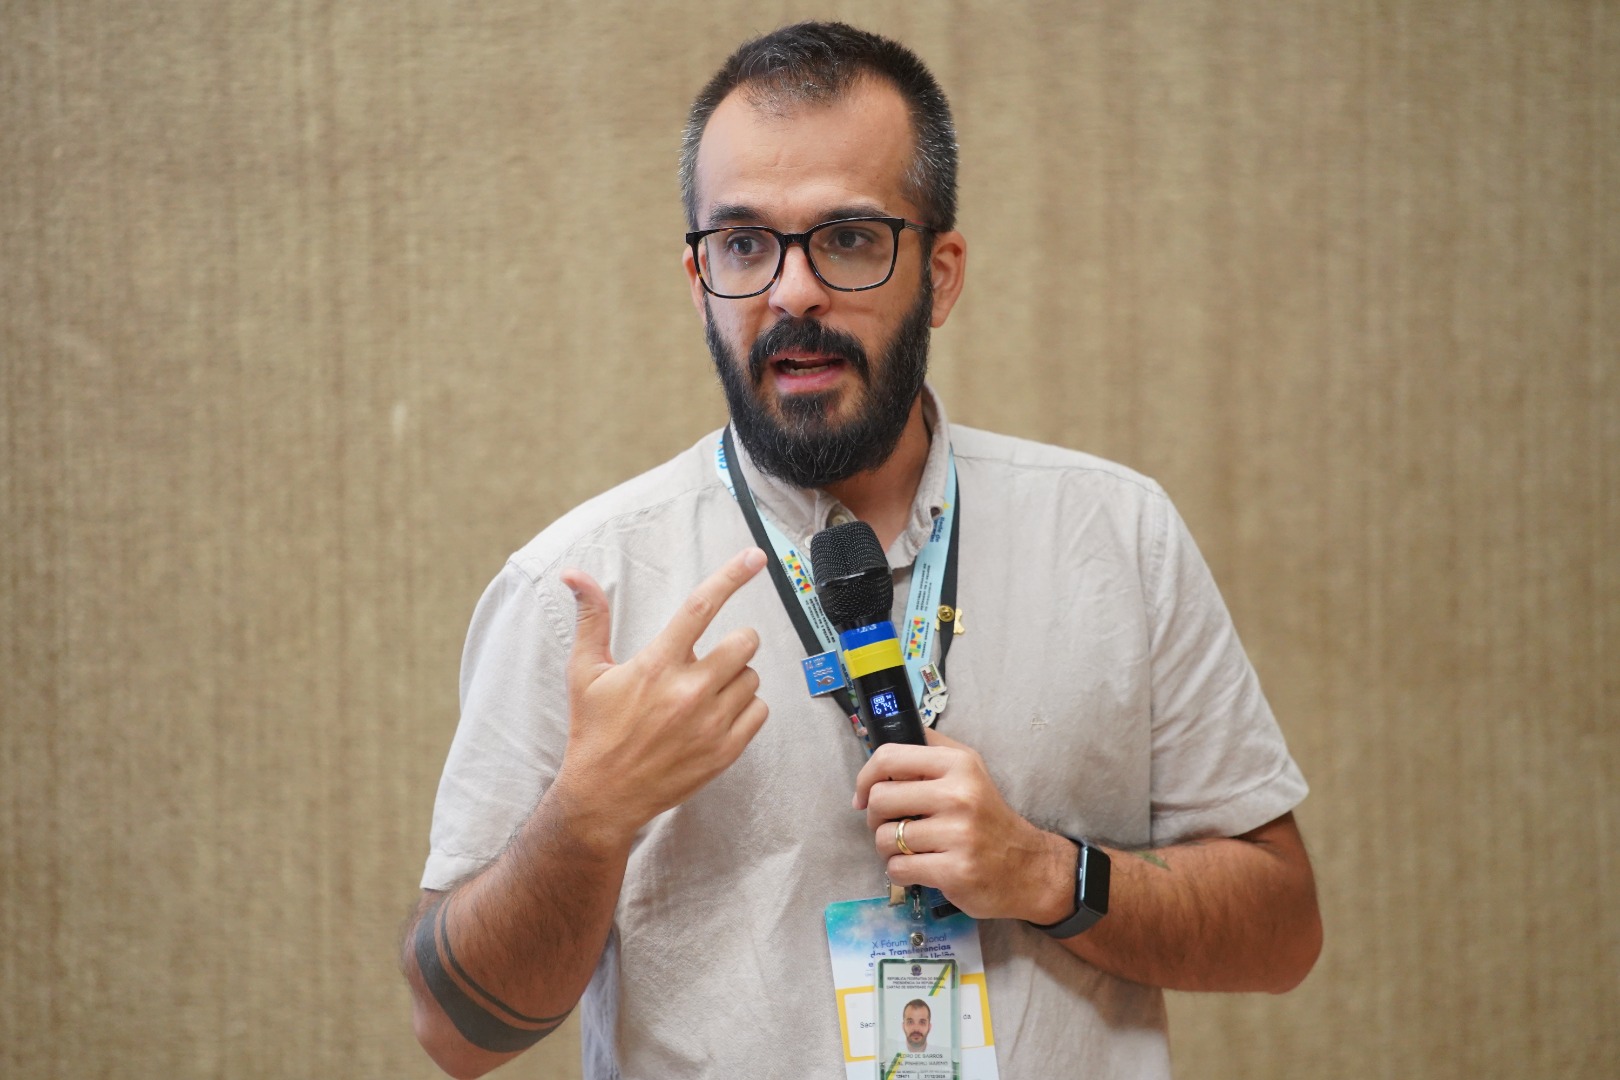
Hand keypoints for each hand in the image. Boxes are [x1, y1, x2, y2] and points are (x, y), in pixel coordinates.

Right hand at [556, 548, 769, 839]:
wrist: (604, 797)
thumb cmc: (594, 730)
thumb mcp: (585, 672)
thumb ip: (591, 619)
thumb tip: (573, 574)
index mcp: (656, 665)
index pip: (701, 607)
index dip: (731, 576)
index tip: (755, 556)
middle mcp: (688, 691)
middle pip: (744, 641)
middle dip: (734, 642)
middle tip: (710, 658)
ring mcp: (710, 723)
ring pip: (752, 676)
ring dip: (736, 677)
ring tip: (706, 693)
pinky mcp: (725, 751)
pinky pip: (760, 711)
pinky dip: (746, 708)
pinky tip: (717, 715)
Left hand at [853, 729, 1074, 922]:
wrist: (1029, 868)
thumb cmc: (988, 819)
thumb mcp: (969, 772)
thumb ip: (929, 752)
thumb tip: (880, 749)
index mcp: (958, 763)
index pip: (889, 757)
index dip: (865, 777)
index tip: (862, 795)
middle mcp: (959, 794)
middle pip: (880, 799)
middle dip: (875, 818)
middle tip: (892, 826)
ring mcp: (958, 833)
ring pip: (885, 837)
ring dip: (888, 849)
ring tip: (911, 849)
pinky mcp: (955, 870)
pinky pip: (898, 868)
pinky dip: (900, 871)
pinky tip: (921, 868)